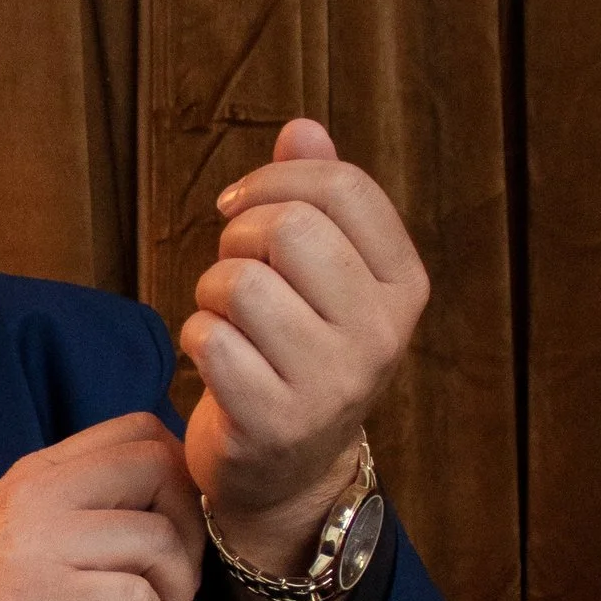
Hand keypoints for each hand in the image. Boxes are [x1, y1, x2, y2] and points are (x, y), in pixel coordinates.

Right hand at [0, 418, 201, 600]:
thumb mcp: (28, 537)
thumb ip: (86, 514)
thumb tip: (170, 517)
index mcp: (38, 473)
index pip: (139, 429)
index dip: (179, 476)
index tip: (168, 531)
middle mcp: (40, 494)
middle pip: (161, 469)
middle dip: (191, 532)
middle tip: (167, 581)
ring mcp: (42, 544)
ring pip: (159, 540)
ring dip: (173, 592)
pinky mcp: (47, 600)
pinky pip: (137, 599)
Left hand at [181, 116, 427, 568]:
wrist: (288, 472)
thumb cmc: (299, 352)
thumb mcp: (325, 276)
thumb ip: (317, 198)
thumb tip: (303, 127)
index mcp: (403, 285)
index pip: (342, 188)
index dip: (276, 179)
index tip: (241, 205)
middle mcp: (380, 334)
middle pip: (287, 228)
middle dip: (239, 237)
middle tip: (237, 271)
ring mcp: (330, 382)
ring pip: (240, 283)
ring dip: (212, 292)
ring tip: (227, 320)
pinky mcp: (273, 421)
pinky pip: (209, 338)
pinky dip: (196, 338)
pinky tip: (215, 360)